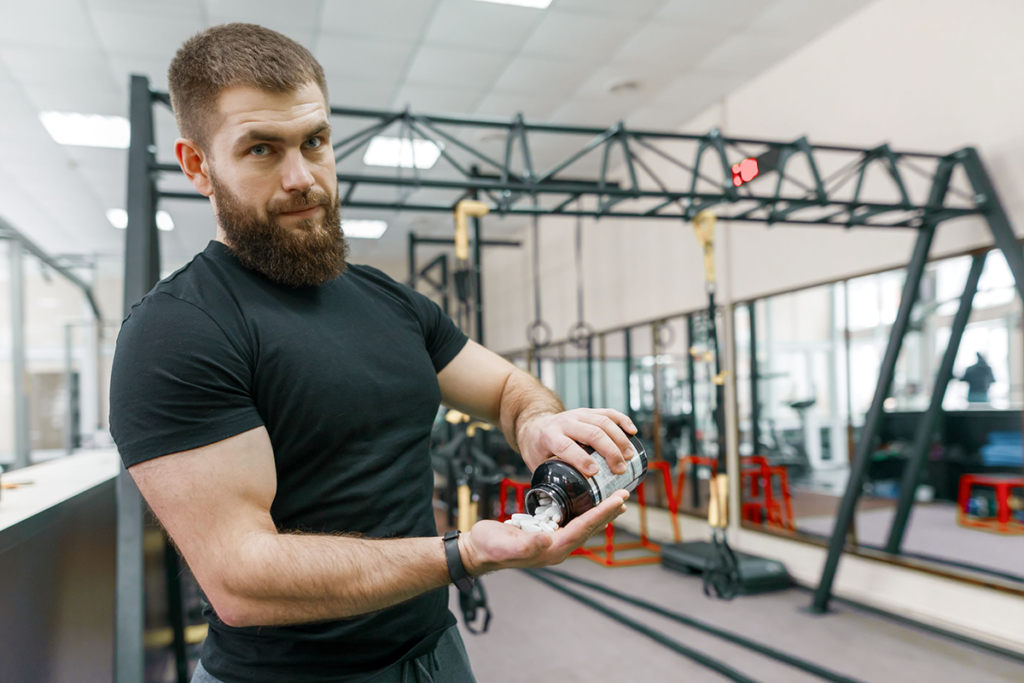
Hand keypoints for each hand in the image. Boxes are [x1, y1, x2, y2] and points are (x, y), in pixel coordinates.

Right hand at [458, 490, 629, 575]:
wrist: (476, 551)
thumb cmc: (488, 547)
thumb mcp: (503, 544)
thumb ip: (525, 544)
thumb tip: (546, 540)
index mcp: (551, 549)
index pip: (583, 528)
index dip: (602, 513)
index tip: (618, 500)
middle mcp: (556, 548)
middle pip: (589, 527)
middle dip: (608, 512)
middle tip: (625, 496)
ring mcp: (552, 542)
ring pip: (583, 525)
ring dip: (599, 512)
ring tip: (615, 501)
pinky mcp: (546, 535)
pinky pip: (571, 522)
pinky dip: (584, 511)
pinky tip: (587, 504)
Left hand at [518, 408, 636, 475]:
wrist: (535, 425)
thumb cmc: (538, 450)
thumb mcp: (537, 465)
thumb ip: (550, 482)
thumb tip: (565, 508)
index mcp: (549, 436)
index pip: (566, 446)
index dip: (581, 459)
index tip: (595, 473)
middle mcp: (564, 422)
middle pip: (591, 433)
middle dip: (609, 451)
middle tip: (620, 469)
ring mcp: (578, 414)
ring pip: (602, 421)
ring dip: (619, 439)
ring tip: (629, 456)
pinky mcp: (588, 412)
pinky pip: (608, 412)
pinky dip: (622, 421)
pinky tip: (632, 432)